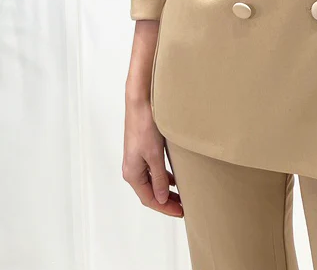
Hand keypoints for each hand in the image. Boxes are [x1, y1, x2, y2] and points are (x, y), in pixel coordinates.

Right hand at [122, 96, 183, 216]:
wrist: (140, 103)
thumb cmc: (145, 126)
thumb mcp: (155, 155)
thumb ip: (159, 178)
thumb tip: (162, 198)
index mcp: (132, 174)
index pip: (150, 199)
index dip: (165, 208)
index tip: (181, 212)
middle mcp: (132, 169)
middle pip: (150, 193)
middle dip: (167, 202)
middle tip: (184, 208)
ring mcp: (136, 160)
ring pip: (152, 182)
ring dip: (166, 190)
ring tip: (181, 197)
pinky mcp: (142, 150)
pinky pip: (153, 171)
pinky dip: (164, 178)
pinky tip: (174, 179)